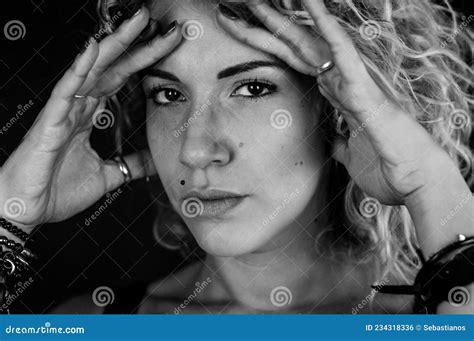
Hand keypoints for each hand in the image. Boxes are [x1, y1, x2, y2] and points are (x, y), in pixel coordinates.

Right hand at [0, 6, 181, 225]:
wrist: (29, 211)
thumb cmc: (58, 191)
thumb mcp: (107, 176)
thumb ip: (129, 165)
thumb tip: (152, 162)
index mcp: (89, 115)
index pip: (121, 79)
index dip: (143, 61)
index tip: (167, 45)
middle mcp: (78, 106)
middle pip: (111, 67)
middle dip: (135, 43)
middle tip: (157, 20)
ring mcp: (63, 111)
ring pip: (92, 69)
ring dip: (114, 44)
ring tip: (136, 21)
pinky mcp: (49, 122)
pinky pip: (66, 90)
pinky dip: (80, 69)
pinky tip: (94, 49)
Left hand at [217, 0, 455, 205]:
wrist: (415, 184)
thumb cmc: (387, 170)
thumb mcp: (349, 157)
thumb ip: (338, 143)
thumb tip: (331, 140)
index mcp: (337, 98)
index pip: (295, 66)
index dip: (269, 50)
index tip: (244, 34)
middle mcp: (343, 84)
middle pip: (297, 50)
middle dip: (268, 29)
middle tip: (241, 6)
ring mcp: (354, 83)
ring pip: (315, 44)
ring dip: (291, 19)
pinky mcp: (365, 91)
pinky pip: (343, 53)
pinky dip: (327, 28)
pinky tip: (311, 5)